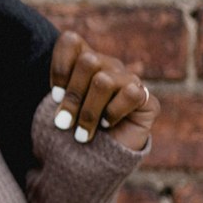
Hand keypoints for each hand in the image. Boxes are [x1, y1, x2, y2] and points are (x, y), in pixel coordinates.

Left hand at [50, 31, 159, 150]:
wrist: (97, 161)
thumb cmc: (72, 132)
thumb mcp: (56, 109)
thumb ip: (55, 92)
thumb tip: (57, 91)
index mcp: (84, 60)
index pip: (71, 41)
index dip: (60, 67)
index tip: (54, 95)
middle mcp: (107, 65)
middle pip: (88, 61)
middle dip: (72, 97)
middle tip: (63, 122)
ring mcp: (129, 80)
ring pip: (104, 81)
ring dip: (88, 113)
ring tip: (82, 134)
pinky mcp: (147, 99)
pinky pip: (130, 94)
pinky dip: (114, 113)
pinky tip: (108, 125)